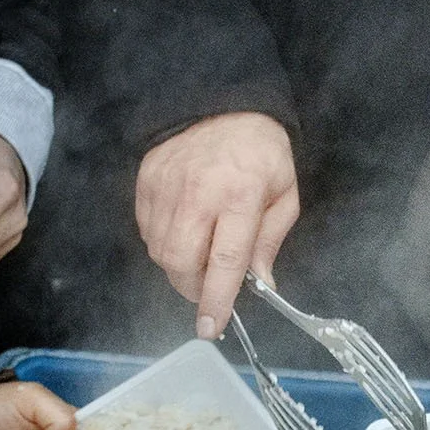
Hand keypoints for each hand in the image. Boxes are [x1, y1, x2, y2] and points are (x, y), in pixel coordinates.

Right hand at [133, 112, 298, 338]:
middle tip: (209, 287)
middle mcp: (198, 192)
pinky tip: (183, 232)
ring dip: (178, 267)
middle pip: (181, 261)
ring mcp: (166, 185)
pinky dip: (162, 243)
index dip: (217, 299)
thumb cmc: (262, 152)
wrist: (223, 103)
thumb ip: (270, 240)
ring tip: (200, 255)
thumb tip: (260, 283)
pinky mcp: (146, 180)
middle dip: (192, 287)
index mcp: (240, 196)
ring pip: (159, 250)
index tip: (210, 327)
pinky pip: (146, 230)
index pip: (225, 260)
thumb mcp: (284, 194)